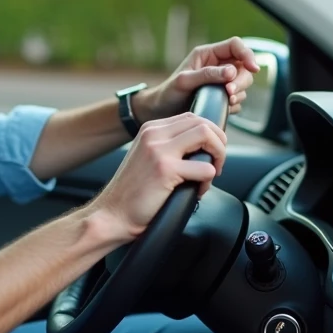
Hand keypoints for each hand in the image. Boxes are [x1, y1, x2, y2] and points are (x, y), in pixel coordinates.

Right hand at [92, 112, 227, 241]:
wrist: (112, 214)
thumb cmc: (132, 193)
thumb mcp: (147, 157)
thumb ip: (168, 146)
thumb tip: (202, 146)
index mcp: (150, 129)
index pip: (192, 117)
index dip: (210, 134)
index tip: (211, 153)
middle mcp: (154, 134)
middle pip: (203, 122)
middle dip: (219, 142)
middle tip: (217, 163)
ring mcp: (159, 150)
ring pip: (206, 135)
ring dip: (218, 155)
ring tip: (212, 174)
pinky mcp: (165, 169)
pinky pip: (205, 168)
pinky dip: (208, 182)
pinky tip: (196, 192)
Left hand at [136, 37, 259, 120]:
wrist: (161, 112)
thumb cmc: (168, 92)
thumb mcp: (184, 81)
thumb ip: (207, 74)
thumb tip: (231, 72)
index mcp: (208, 54)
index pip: (235, 45)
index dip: (247, 54)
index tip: (253, 68)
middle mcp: (217, 65)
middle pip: (243, 66)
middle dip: (241, 80)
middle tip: (230, 93)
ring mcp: (221, 81)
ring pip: (243, 84)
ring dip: (239, 94)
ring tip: (225, 102)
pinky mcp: (222, 96)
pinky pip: (238, 99)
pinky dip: (234, 105)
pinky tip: (222, 109)